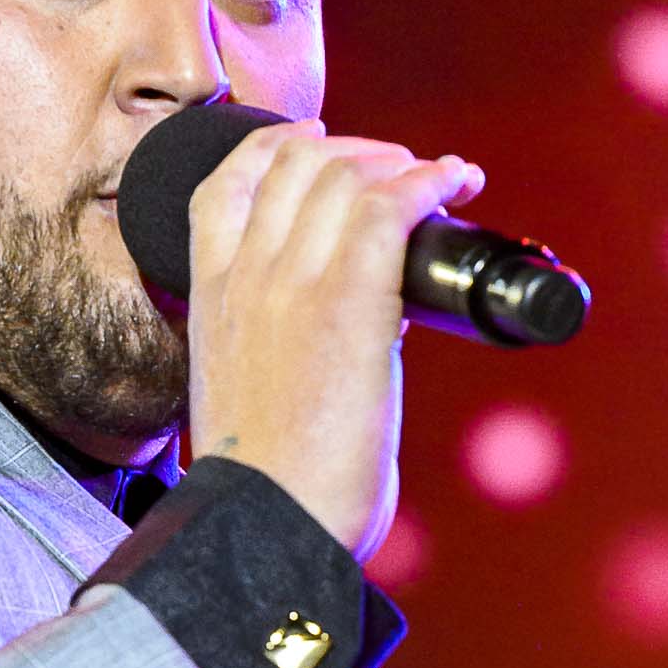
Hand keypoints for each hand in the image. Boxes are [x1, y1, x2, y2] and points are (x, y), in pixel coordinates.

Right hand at [183, 119, 484, 555]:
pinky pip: (391, 205)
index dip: (280, 146)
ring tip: (443, 180)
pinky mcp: (348, 300)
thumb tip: (342, 330)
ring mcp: (292, 282)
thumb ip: (271, 343)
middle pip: (298, 162)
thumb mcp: (244, 391)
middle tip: (404, 172)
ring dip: (406, 164)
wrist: (271, 525)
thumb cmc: (271, 482)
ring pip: (347, 173)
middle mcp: (245, 275)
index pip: (228, 181)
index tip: (319, 142)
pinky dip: (432, 180)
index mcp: (210, 296)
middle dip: (361, 150)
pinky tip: (457, 183)